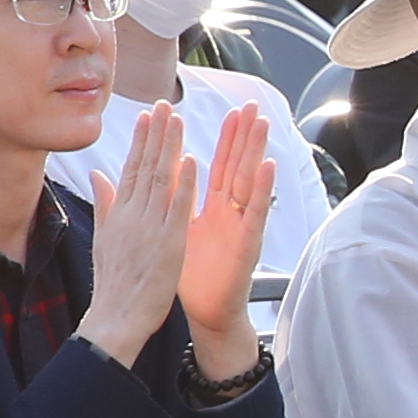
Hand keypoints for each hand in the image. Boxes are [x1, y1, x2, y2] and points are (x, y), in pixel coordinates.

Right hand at [79, 103, 191, 360]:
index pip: (131, 169)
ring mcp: (150, 227)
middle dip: (156, 133)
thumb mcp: (102, 238)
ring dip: (170, 147)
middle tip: (164, 103)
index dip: (141, 140)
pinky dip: (184, 183)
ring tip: (177, 118)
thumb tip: (98, 174)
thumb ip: (105, 203)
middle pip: (146, 166)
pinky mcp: (168, 243)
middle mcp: (132, 215)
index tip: (148, 115)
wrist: (115, 317)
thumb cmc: (113, 282)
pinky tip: (191, 159)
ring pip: (162, 179)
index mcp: (119, 213)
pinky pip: (178, 208)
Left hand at [174, 99, 275, 358]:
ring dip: (256, 150)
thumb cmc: (192, 276)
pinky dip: (263, 188)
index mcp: (211, 208)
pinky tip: (267, 165)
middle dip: (242, 135)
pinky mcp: (248, 242)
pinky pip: (256, 211)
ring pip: (249, 180)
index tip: (223, 111)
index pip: (216, 165)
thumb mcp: (173, 233)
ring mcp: (241, 225)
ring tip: (261, 122)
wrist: (208, 312)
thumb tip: (150, 181)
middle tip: (249, 104)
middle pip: (236, 165)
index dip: (221, 139)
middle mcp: (229, 212)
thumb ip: (166, 204)